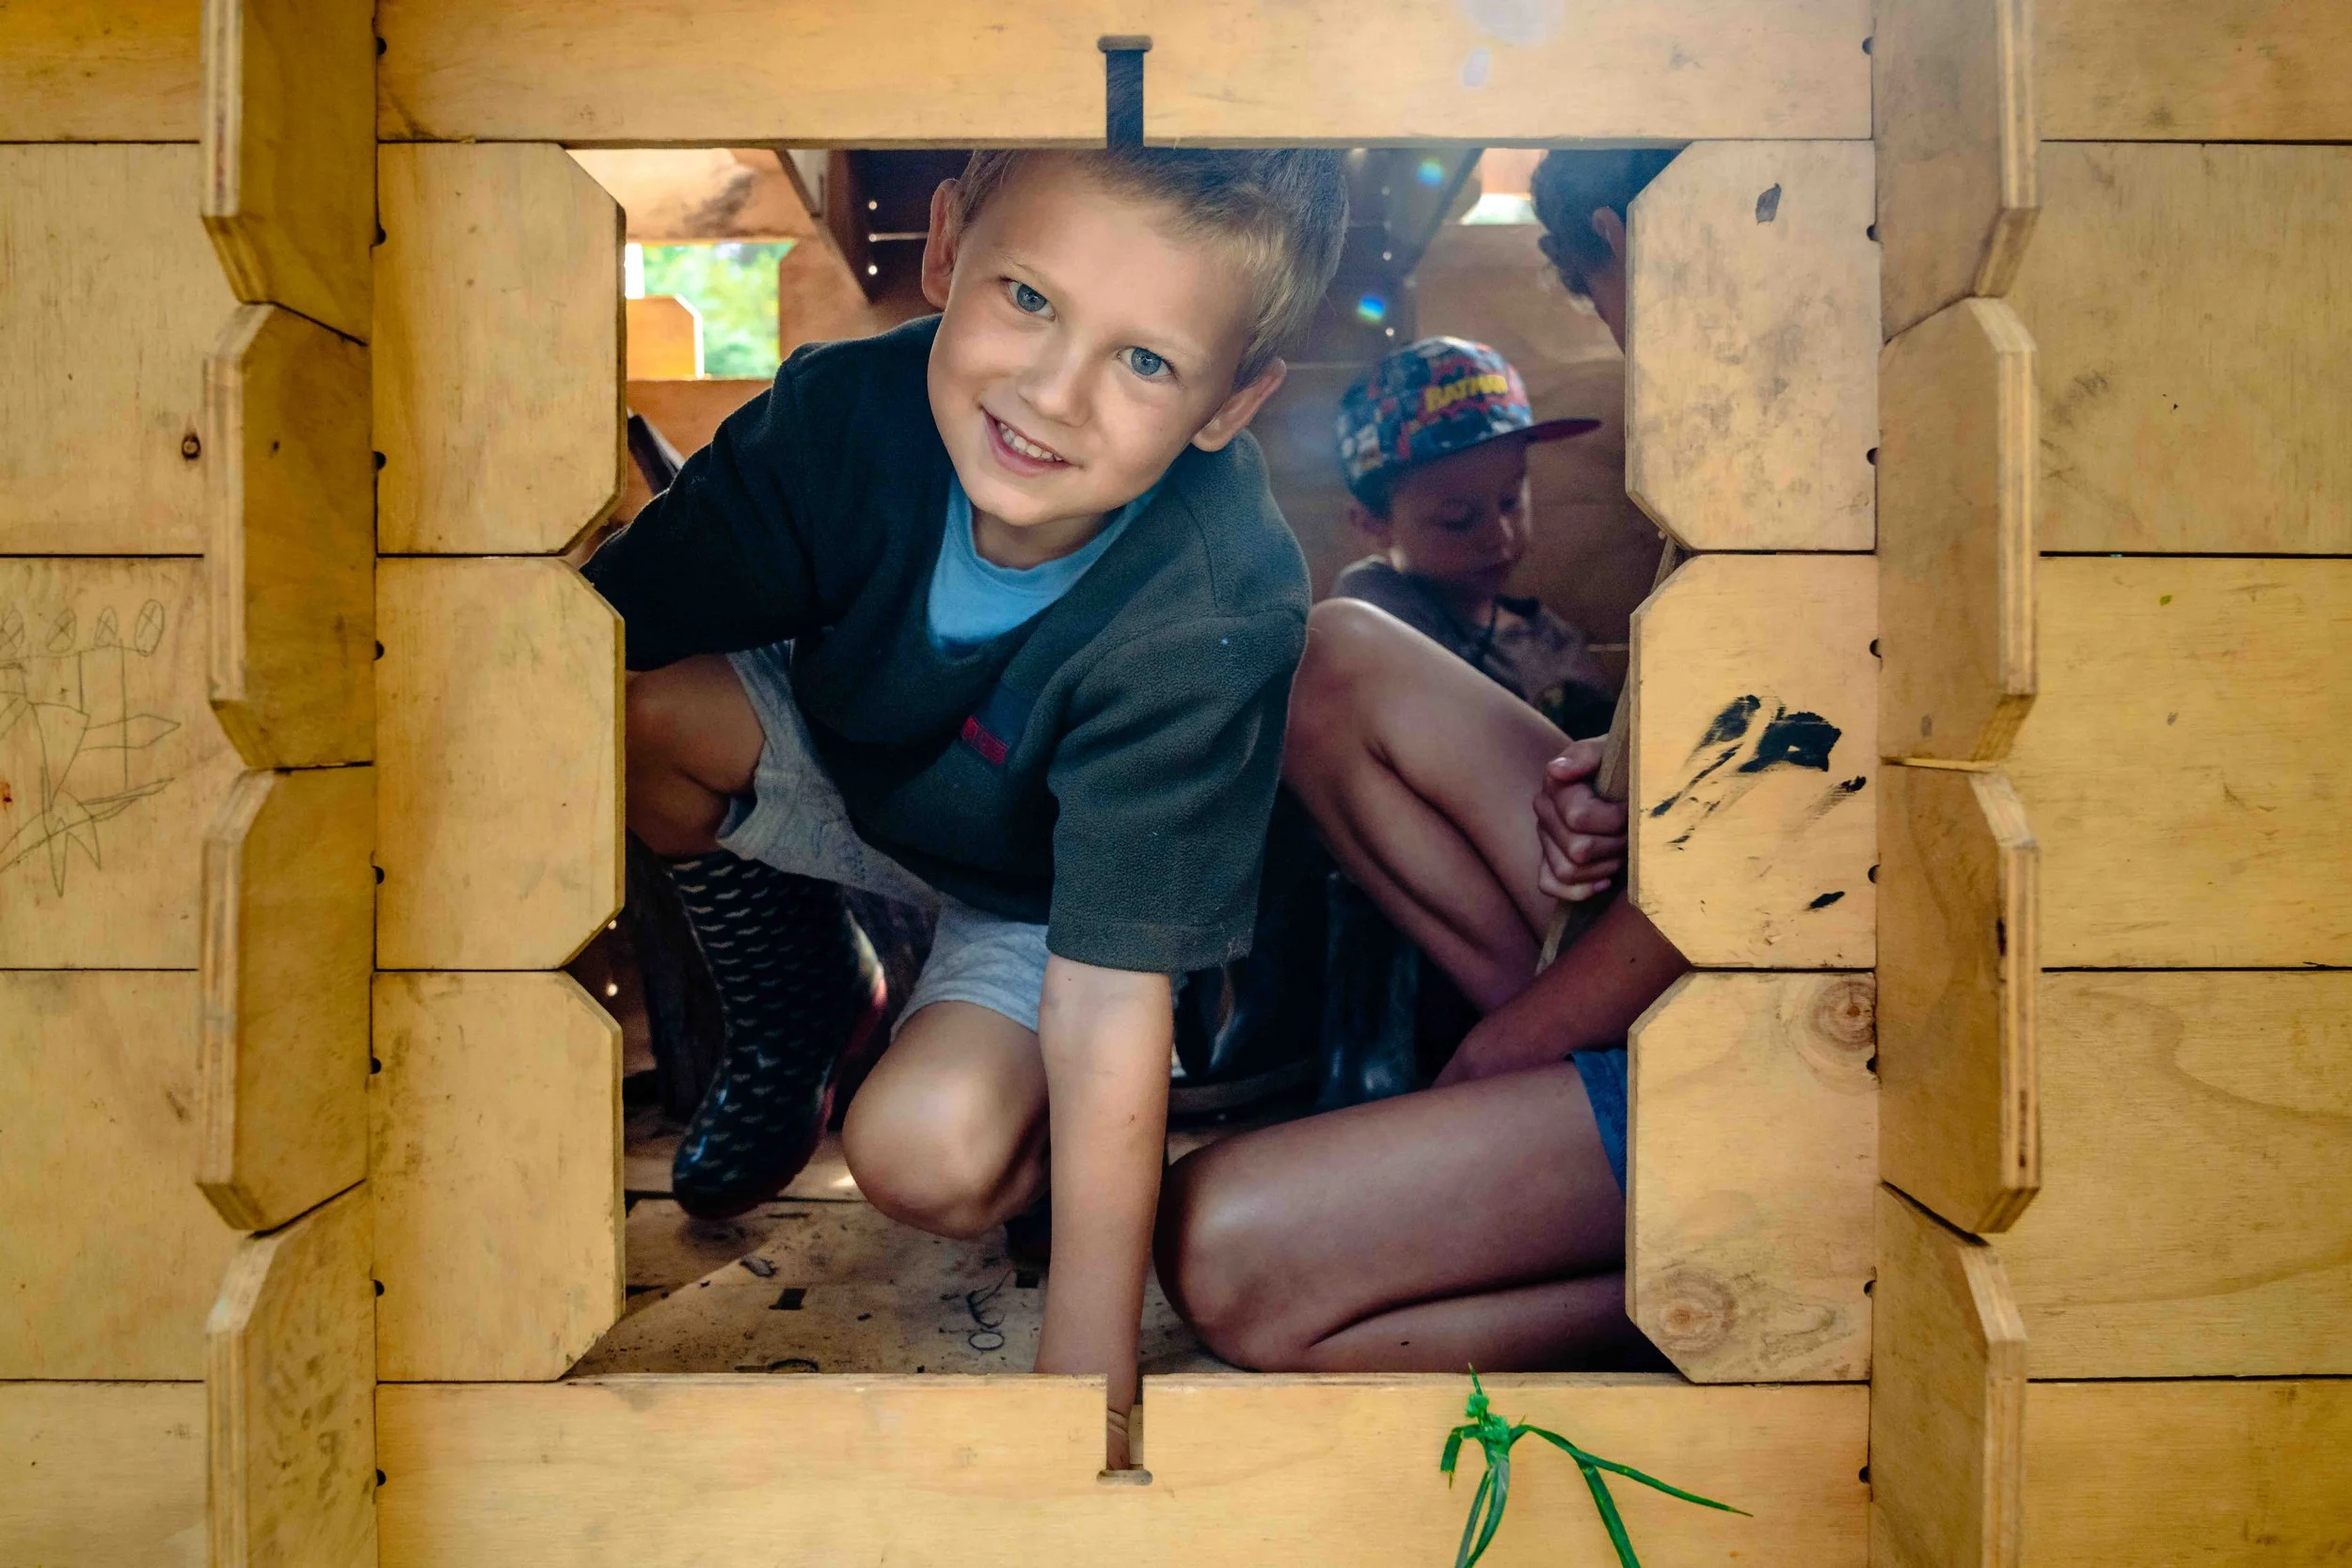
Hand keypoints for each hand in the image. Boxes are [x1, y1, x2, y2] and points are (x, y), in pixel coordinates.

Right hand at [1532, 742, 1627, 902]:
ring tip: (1621, 852)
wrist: (1631, 781)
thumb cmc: (1626, 767)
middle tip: (1632, 833)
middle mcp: (1544, 811)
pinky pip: (1549, 885)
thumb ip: (1586, 755)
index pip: (1579, 818)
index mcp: (1556, 784)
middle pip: (1577, 850)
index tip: (1632, 808)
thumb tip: (1557, 770)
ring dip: (1603, 867)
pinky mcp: (1547, 860)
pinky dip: (1580, 889)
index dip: (1615, 820)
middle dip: (1614, 846)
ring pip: (1567, 871)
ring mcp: (1544, 838)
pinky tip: (1605, 880)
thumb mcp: (1614, 752)